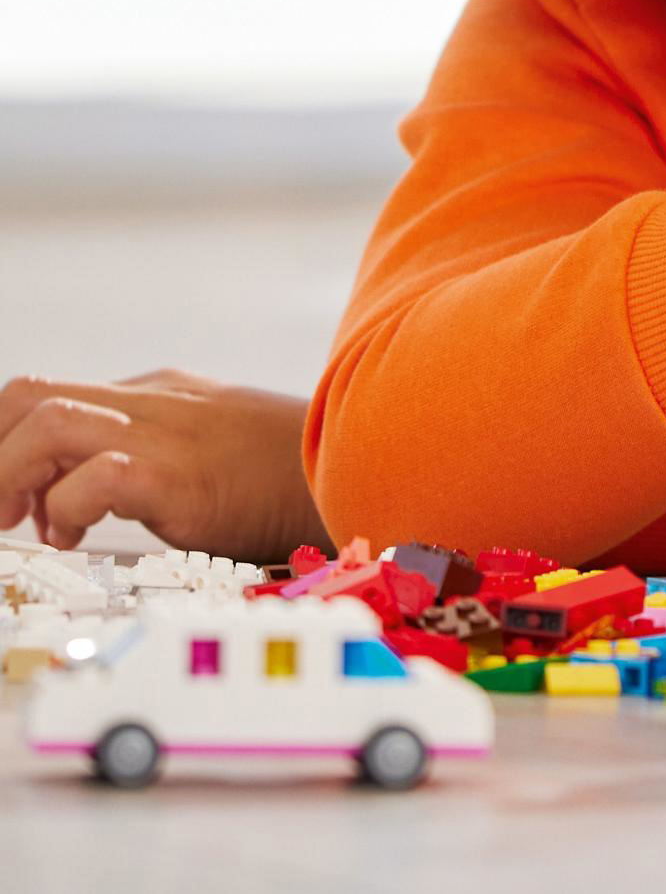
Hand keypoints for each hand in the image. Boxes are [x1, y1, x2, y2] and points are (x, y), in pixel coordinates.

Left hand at [0, 369, 328, 563]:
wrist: (365, 467)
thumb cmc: (293, 476)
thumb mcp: (216, 450)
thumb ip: (162, 454)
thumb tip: (94, 495)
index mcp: (158, 395)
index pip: (47, 397)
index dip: (8, 447)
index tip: (13, 502)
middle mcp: (151, 402)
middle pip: (27, 394)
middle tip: (4, 513)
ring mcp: (166, 433)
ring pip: (44, 422)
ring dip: (10, 477)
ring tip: (29, 525)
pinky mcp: (181, 474)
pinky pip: (96, 475)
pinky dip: (69, 505)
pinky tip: (81, 534)